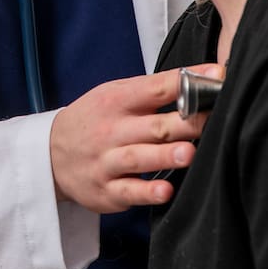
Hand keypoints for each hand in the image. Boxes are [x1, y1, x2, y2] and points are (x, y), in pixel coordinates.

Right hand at [50, 64, 222, 212]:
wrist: (50, 154)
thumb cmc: (95, 120)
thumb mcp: (114, 95)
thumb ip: (152, 91)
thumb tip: (202, 80)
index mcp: (117, 100)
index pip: (155, 87)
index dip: (187, 81)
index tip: (217, 76)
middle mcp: (112, 130)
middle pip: (154, 125)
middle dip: (186, 122)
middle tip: (213, 120)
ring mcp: (107, 161)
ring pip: (140, 158)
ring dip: (165, 156)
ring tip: (189, 153)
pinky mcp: (106, 191)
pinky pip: (128, 191)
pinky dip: (147, 192)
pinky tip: (165, 190)